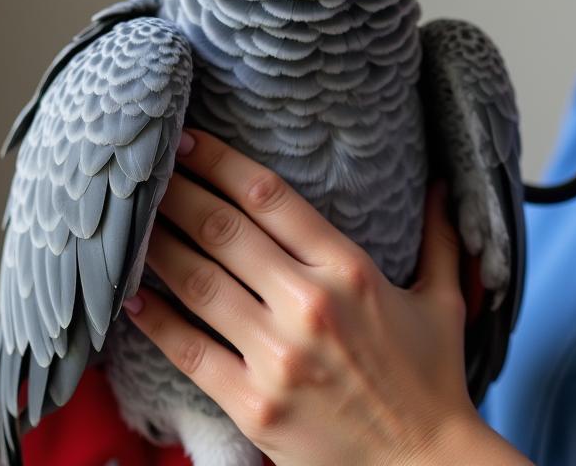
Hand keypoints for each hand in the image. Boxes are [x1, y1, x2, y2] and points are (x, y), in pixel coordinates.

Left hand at [122, 129, 508, 465]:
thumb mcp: (443, 299)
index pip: (271, 198)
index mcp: (351, 269)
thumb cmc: (433, 379)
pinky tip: (132, 299)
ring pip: (199, 284)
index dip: (223, 163)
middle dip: (179, 193)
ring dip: (159, 247)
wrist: (421, 465)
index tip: (192, 142)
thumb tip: (442, 184)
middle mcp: (309, 303)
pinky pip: (190, 352)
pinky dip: (156, 322)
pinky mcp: (253, 405)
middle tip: (149, 170)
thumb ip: (440, 236)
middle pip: (225, 230)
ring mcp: (277, 356)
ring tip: (132, 223)